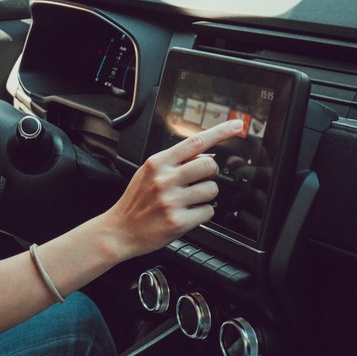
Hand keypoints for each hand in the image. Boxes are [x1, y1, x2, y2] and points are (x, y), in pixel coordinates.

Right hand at [97, 119, 244, 259]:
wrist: (119, 230)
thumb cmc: (136, 201)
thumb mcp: (148, 173)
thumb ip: (175, 162)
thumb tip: (206, 154)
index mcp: (157, 162)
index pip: (195, 141)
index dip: (220, 132)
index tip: (237, 125)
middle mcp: (164, 179)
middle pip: (210, 165)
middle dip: (210, 173)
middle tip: (199, 180)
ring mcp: (171, 201)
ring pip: (212, 189)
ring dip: (205, 196)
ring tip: (188, 201)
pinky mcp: (178, 222)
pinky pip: (208, 212)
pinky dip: (202, 214)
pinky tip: (186, 214)